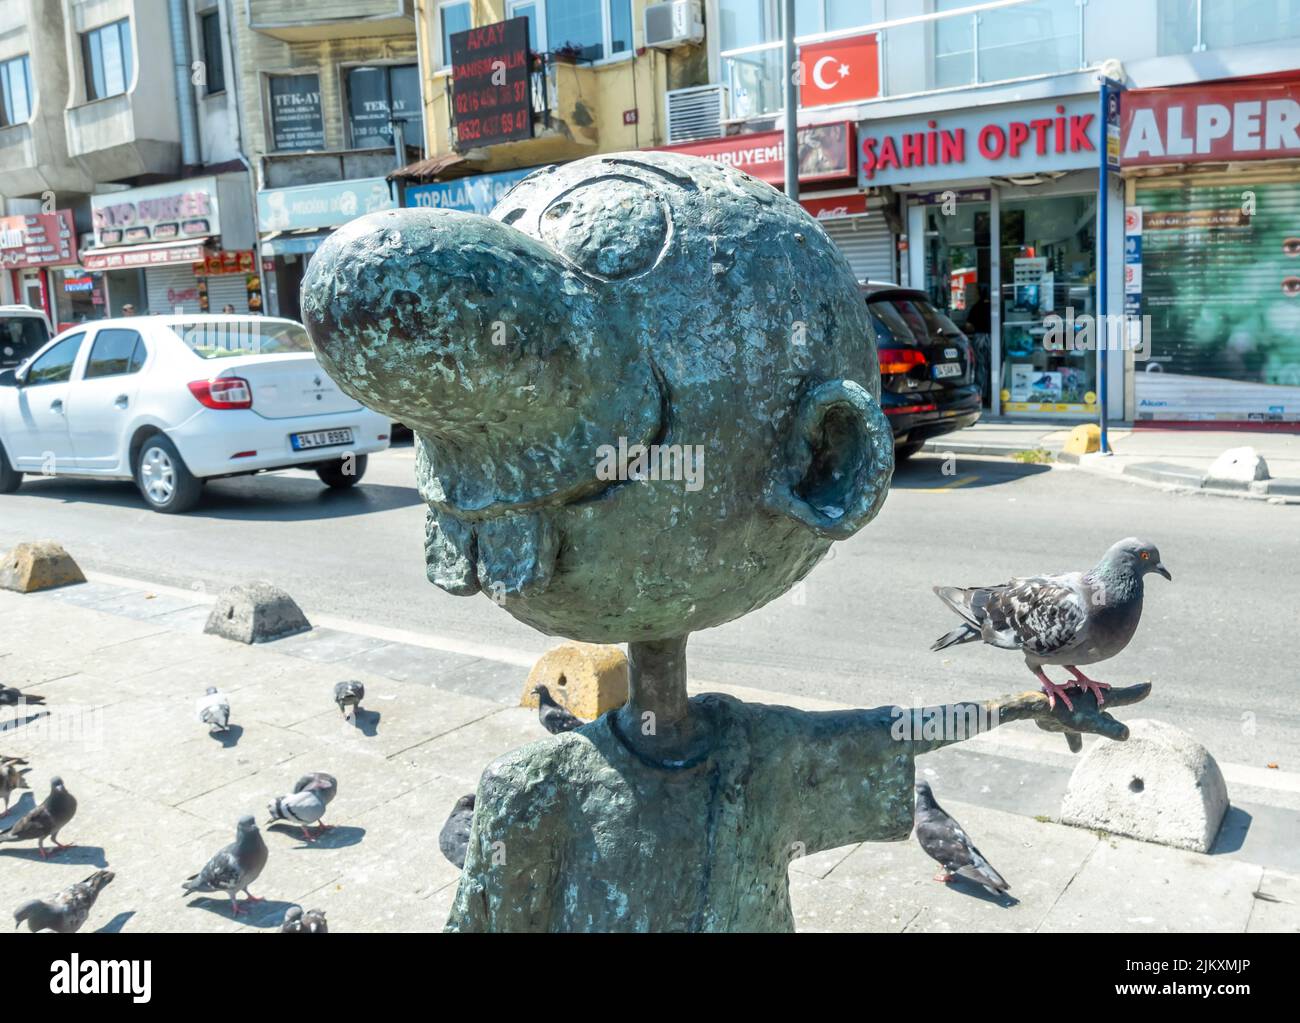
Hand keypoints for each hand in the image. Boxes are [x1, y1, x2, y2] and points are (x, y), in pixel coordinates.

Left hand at [1026, 682, 1150, 751]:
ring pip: (1090, 719)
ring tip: (1102, 742)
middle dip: (1116, 707)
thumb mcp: (1089, 722)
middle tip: (1128, 700)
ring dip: (1098, 727)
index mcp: (1099, 701)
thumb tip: (1127, 734)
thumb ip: (1108, 728)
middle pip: (1107, 706)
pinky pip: (1073, 728)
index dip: (1137, 692)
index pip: (1123, 696)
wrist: (1035, 709)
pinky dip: (1075, 737)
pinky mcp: (1063, 716)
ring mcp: (1077, 708)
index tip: (1149, 685)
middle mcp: (1089, 702)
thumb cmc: (1063, 713)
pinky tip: (1074, 748)